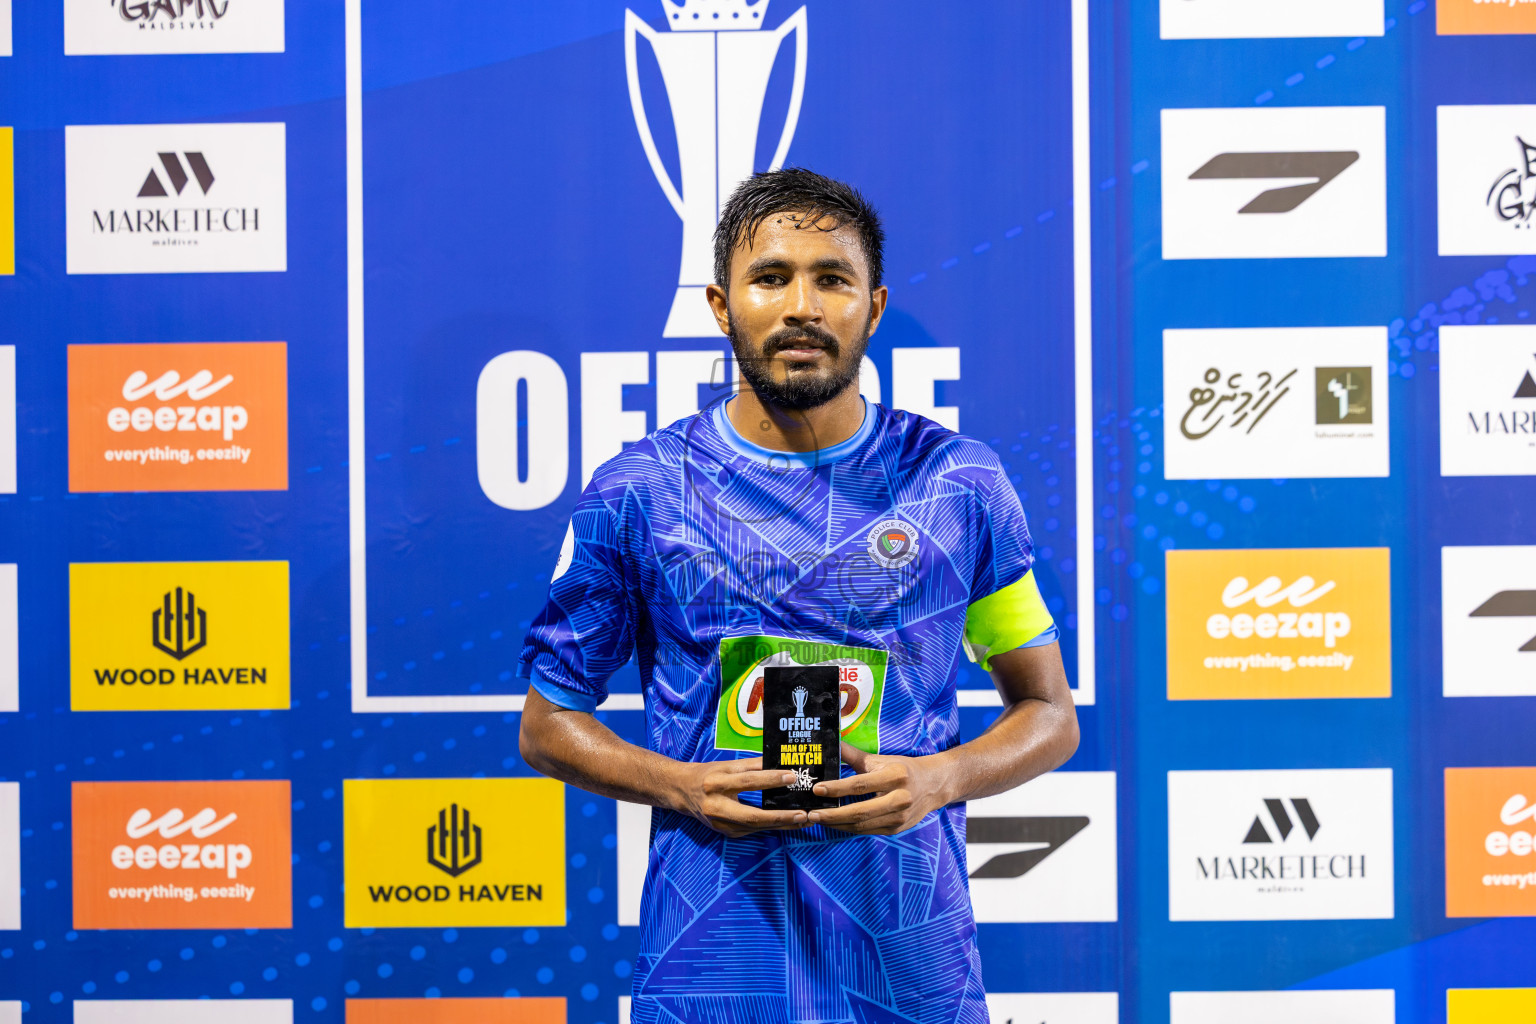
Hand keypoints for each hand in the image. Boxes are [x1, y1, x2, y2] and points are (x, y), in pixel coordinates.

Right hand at [668, 757, 809, 838]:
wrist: (682, 791)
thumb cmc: (708, 774)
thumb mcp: (727, 765)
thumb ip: (753, 765)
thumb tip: (780, 762)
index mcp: (717, 782)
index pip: (747, 781)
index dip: (770, 779)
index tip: (792, 776)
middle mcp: (717, 805)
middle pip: (752, 815)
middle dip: (779, 816)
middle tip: (803, 814)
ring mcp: (720, 823)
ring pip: (755, 827)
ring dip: (781, 825)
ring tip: (803, 820)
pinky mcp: (725, 832)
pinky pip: (753, 830)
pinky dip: (771, 827)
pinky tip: (788, 823)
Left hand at [807, 743, 953, 835]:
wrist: (934, 785)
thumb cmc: (903, 769)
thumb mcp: (881, 759)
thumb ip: (854, 755)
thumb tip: (832, 742)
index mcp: (895, 776)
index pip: (860, 784)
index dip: (837, 789)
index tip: (817, 789)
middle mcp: (899, 798)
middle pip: (860, 811)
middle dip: (833, 815)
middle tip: (812, 813)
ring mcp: (899, 817)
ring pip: (862, 825)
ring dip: (837, 824)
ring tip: (818, 819)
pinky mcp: (896, 829)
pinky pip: (868, 831)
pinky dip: (849, 828)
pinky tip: (835, 824)